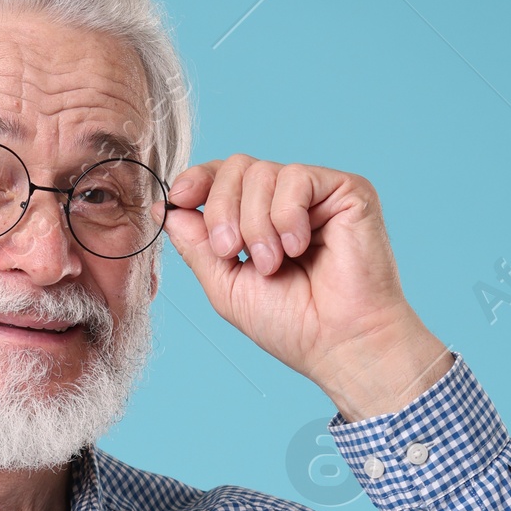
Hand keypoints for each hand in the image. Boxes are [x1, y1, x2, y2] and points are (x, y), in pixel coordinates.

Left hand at [162, 156, 451, 420]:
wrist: (339, 343)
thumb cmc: (293, 324)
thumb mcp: (226, 284)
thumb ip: (196, 245)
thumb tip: (163, 207)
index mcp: (261, 219)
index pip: (223, 177)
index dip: (197, 179)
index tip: (177, 198)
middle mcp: (289, 200)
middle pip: (236, 167)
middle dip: (222, 210)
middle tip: (231, 252)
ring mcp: (318, 194)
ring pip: (262, 172)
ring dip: (255, 224)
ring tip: (273, 263)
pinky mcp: (347, 190)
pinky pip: (295, 178)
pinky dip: (286, 217)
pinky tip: (298, 248)